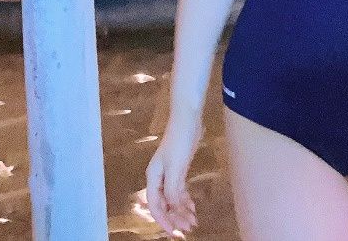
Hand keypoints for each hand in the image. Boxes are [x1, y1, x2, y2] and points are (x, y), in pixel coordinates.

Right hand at [145, 114, 203, 233]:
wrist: (188, 118)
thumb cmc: (180, 141)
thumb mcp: (175, 167)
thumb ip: (172, 189)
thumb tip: (172, 208)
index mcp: (153, 177)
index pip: (155, 205)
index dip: (164, 221)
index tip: (174, 232)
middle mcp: (158, 177)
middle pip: (164, 204)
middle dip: (175, 218)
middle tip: (189, 228)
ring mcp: (169, 173)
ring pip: (172, 198)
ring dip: (181, 210)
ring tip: (193, 221)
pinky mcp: (179, 168)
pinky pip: (179, 190)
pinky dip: (185, 200)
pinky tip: (192, 206)